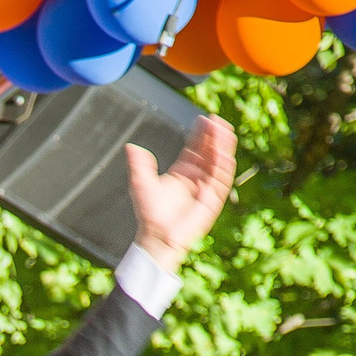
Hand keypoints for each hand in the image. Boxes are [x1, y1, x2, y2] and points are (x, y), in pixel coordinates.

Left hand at [126, 113, 236, 275]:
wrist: (156, 236)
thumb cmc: (149, 213)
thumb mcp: (140, 183)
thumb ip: (139, 164)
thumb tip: (131, 146)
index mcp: (182, 172)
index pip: (195, 148)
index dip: (200, 134)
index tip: (204, 119)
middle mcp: (195, 178)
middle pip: (209, 153)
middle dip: (214, 136)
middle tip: (217, 120)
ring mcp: (205, 189)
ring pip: (217, 164)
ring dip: (222, 148)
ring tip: (224, 131)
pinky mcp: (212, 201)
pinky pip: (221, 182)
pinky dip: (223, 168)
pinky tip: (225, 155)